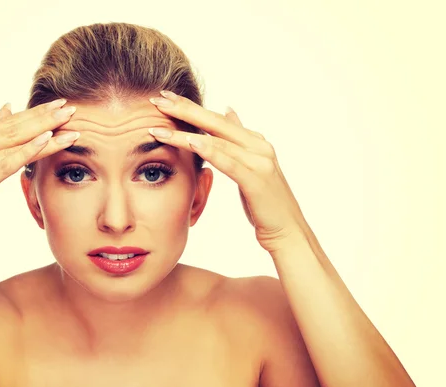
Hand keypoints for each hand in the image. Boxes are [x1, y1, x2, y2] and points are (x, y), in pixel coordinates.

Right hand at [0, 99, 79, 256]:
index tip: (60, 104)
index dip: (35, 112)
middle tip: (71, 108)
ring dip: (46, 131)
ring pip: (14, 143)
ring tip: (70, 123)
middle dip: (44, 117)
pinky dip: (29, 150)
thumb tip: (7, 106)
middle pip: (12, 129)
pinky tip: (48, 139)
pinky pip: (8, 162)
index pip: (7, 123)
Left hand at [148, 91, 307, 252]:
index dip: (190, 107)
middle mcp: (258, 146)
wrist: (288, 231)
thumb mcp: (249, 166)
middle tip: (157, 100)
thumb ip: (238, 139)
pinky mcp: (257, 180)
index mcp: (254, 141)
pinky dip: (210, 151)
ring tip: (158, 128)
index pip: (216, 119)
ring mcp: (260, 161)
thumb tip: (228, 110)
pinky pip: (229, 162)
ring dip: (185, 134)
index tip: (164, 97)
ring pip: (216, 141)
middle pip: (215, 123)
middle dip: (184, 110)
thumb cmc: (264, 202)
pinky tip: (190, 142)